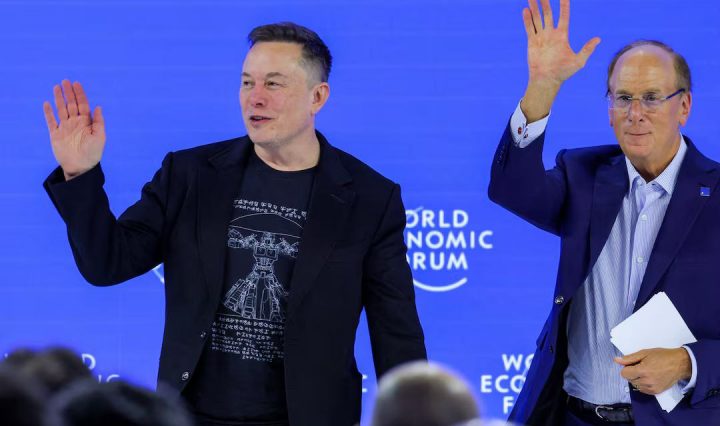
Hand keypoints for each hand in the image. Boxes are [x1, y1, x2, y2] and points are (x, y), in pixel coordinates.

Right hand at [43, 80, 105, 180]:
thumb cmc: (93, 153)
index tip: (76, 84)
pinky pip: (51, 121)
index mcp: (86, 123)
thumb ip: (98, 122)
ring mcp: (65, 128)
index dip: (80, 94)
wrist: (80, 167)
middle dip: (69, 93)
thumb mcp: (100, 137)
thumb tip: (98, 107)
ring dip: (59, 98)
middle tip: (66, 81)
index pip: (82, 105)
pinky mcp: (55, 135)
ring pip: (61, 109)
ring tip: (57, 87)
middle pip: (71, 104)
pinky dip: (48, 113)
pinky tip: (47, 103)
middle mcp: (75, 123)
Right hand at [520, 0, 600, 121]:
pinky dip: (527, 20)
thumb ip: (587, 49)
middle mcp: (551, 34)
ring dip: (534, 8)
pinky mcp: (532, 43)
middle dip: (545, 3)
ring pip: (537, 19)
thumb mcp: (578, 61)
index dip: (564, 6)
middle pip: (548, 14)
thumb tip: (598, 39)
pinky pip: (529, 29)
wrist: (547, 80)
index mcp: (562, 35)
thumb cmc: (563, 72)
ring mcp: (541, 38)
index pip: (563, 16)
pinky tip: (526, 10)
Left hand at [615, 348, 691, 394]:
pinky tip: (650, 377)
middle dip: (632, 373)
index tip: (634, 363)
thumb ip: (629, 358)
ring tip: (647, 371)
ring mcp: (652, 388)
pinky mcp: (656, 392)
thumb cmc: (662, 356)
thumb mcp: (644, 353)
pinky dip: (643, 384)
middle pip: (629, 379)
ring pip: (635, 385)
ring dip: (637, 379)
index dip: (627, 367)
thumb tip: (616, 360)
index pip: (624, 374)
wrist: (679, 364)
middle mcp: (646, 381)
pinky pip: (643, 390)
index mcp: (642, 371)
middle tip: (642, 366)